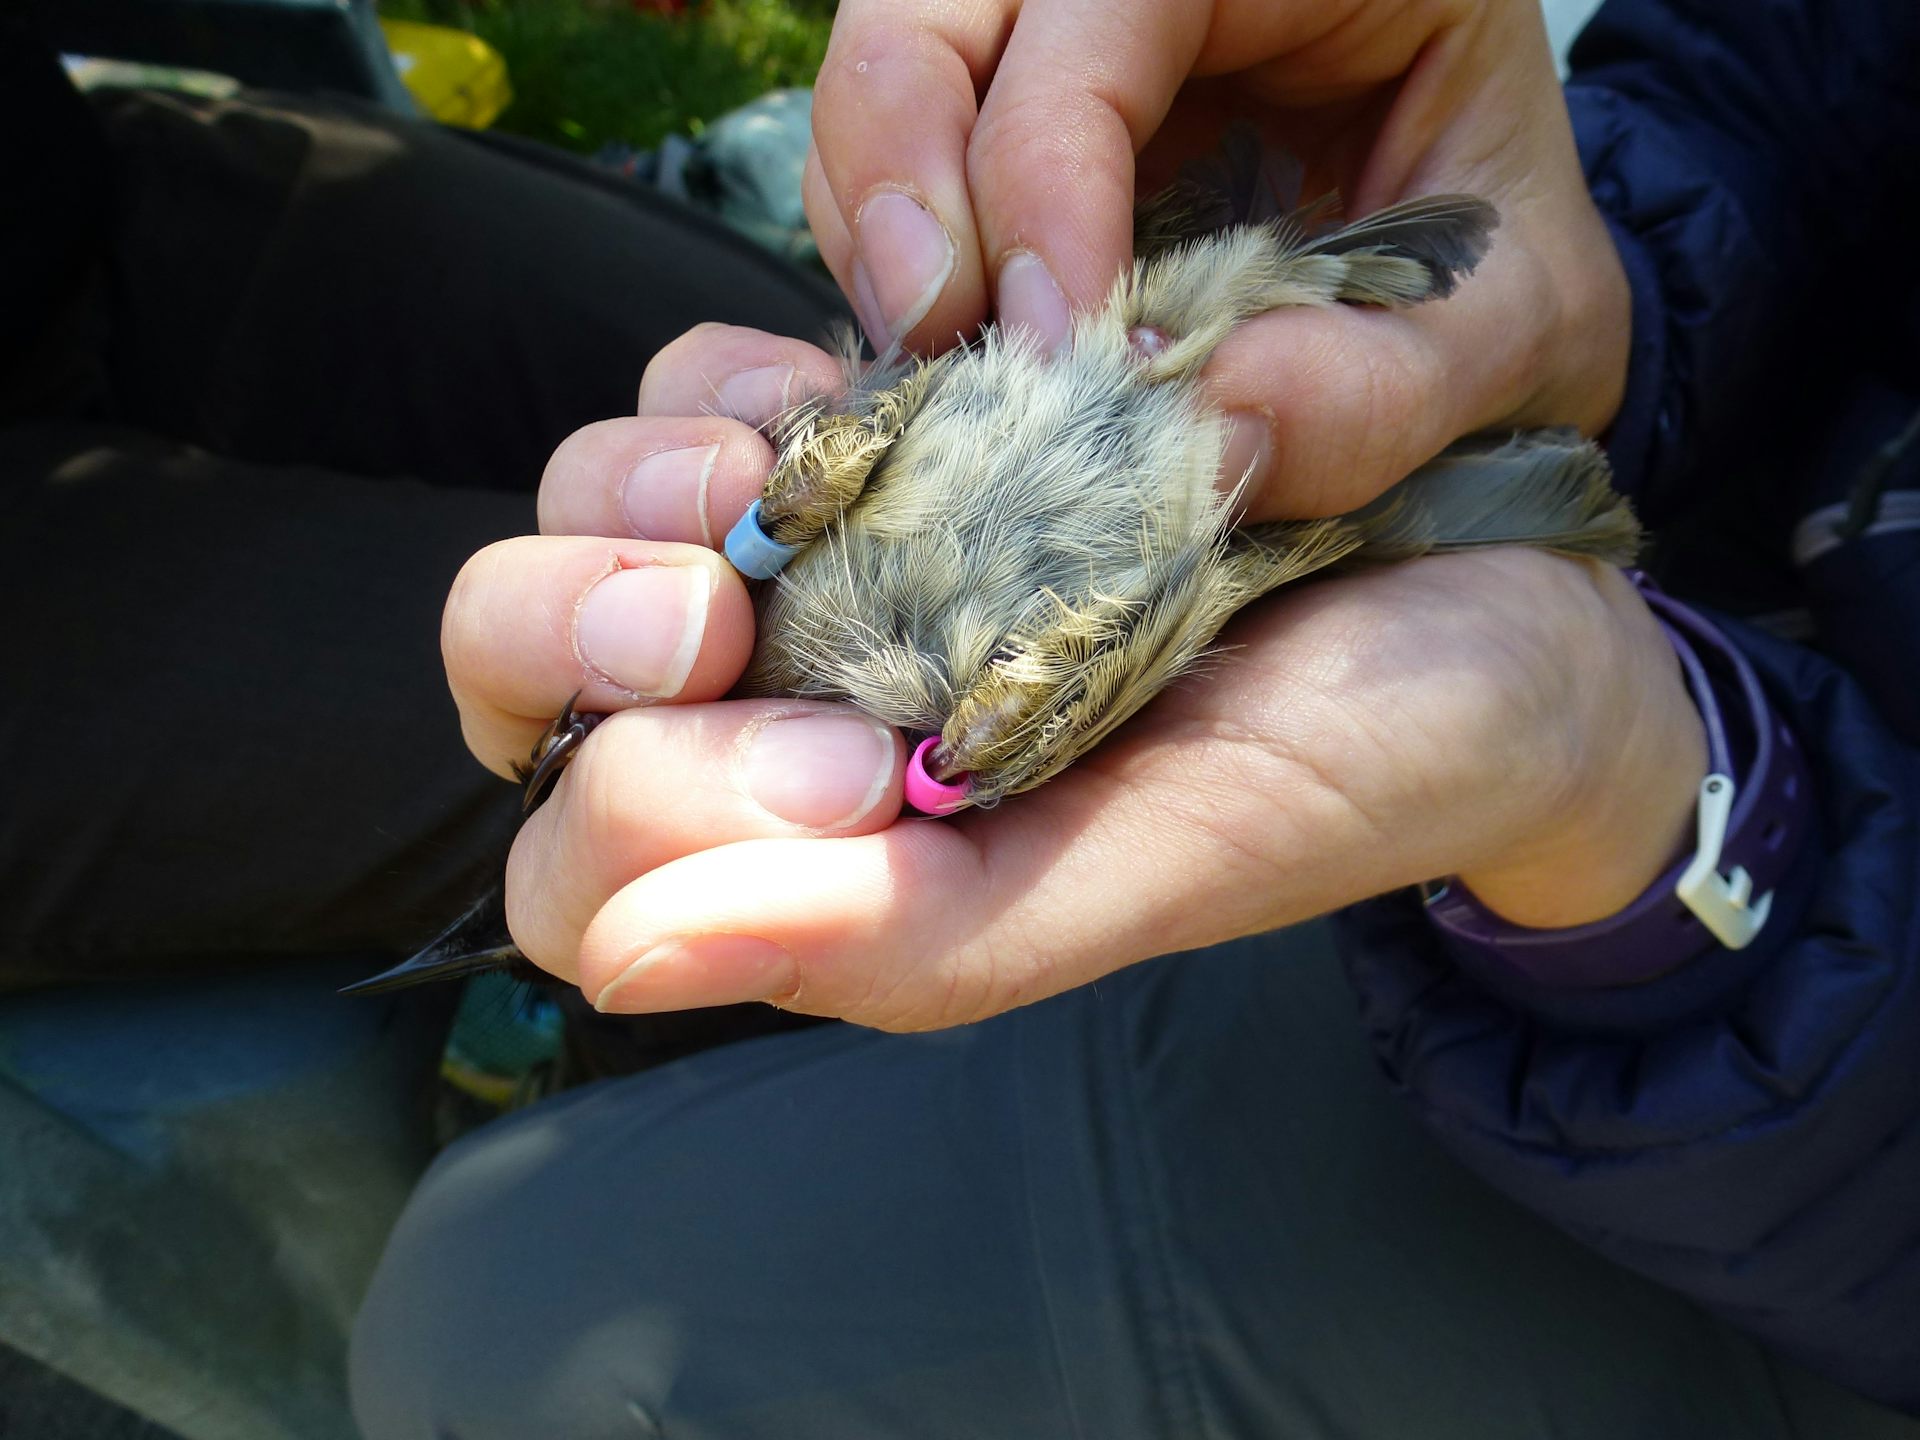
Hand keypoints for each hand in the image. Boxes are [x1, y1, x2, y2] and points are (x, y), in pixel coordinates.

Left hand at [443, 326, 1702, 1030]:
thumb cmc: (1360, 766)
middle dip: (568, 616)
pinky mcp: (897, 435)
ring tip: (799, 471)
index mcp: (841, 867)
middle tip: (718, 605)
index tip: (834, 756)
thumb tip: (626, 958)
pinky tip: (865, 393)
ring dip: (641, 476)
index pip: (582, 864)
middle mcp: (801, 722)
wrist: (1508, 606)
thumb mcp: (1162, 864)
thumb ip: (914, 937)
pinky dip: (748, 382)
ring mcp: (836, 569)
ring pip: (592, 506)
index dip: (636, 796)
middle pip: (532, 667)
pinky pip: (719, 387)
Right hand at [804, 0, 1631, 517]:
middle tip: (934, 342)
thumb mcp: (1511, 332)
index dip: (1047, 162)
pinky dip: (891, 255)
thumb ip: (1381, 388)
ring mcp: (1077, 32)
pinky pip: (896, 150)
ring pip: (893, 60)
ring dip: (873, 219)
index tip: (1059, 345)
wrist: (1496, 304)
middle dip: (902, 169)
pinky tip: (953, 352)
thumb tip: (1197, 431)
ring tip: (935, 363)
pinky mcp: (1023, 115)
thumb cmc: (1509, 283)